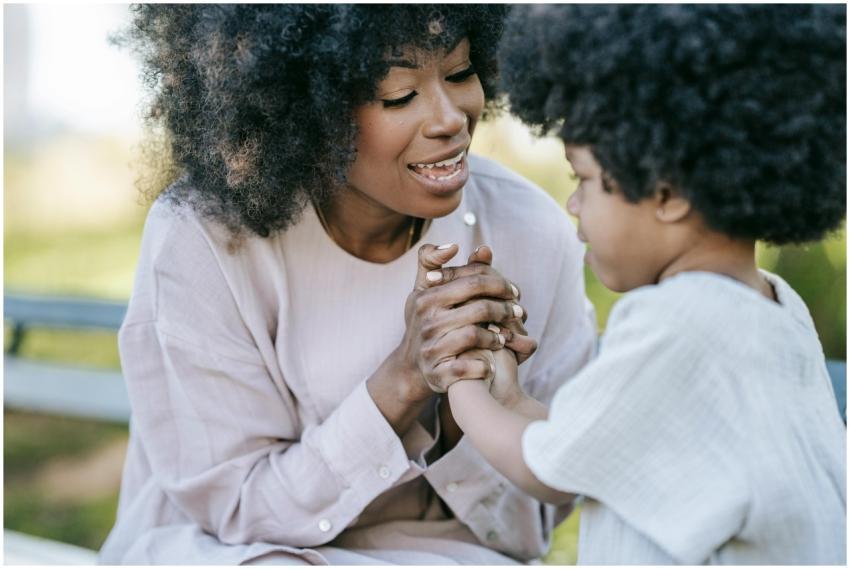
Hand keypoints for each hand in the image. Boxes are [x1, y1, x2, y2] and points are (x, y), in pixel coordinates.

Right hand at [395, 243, 527, 395]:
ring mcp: (430, 348)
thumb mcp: (426, 290)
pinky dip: (484, 366)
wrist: (410, 367)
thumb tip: (466, 247)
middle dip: (505, 308)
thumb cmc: (426, 320)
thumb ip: (440, 264)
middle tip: (520, 311)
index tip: (514, 291)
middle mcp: (426, 321)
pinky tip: (492, 363)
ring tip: (507, 336)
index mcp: (426, 297)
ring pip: (474, 336)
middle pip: (478, 308)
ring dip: (498, 336)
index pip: (472, 281)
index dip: (499, 284)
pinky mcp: (437, 374)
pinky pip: (467, 367)